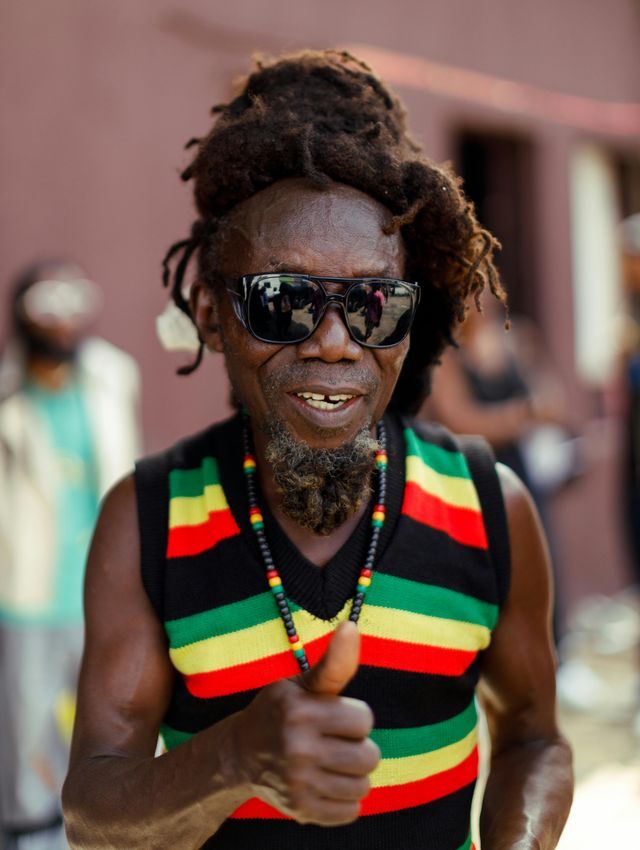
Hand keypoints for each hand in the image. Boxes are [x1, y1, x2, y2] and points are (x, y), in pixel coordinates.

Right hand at [232, 621, 379, 824]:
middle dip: (358, 747)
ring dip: (353, 775)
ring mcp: (298, 782)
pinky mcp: (300, 810)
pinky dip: (344, 800)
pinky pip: (350, 812)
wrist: (240, 754)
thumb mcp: (303, 683)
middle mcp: (298, 748)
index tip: (334, 716)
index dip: (354, 717)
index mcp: (301, 711)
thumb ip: (334, 662)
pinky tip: (326, 784)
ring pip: (363, 786)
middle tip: (334, 743)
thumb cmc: (282, 711)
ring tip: (331, 764)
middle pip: (369, 756)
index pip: (364, 720)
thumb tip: (351, 626)